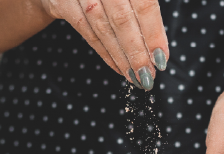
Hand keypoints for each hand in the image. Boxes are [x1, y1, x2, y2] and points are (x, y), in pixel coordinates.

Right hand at [39, 0, 168, 88]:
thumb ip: (143, 8)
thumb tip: (158, 47)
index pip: (144, 4)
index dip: (153, 33)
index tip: (161, 58)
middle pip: (122, 19)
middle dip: (137, 52)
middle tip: (148, 76)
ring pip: (103, 28)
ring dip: (121, 57)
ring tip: (135, 76)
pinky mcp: (62, 1)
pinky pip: (86, 31)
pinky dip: (104, 52)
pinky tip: (118, 67)